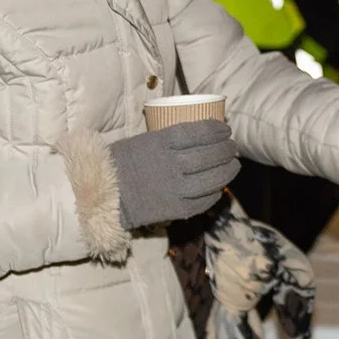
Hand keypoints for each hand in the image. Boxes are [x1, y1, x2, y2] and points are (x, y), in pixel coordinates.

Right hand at [109, 120, 239, 230]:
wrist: (105, 194)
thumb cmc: (123, 162)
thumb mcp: (144, 140)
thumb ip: (169, 138)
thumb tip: (199, 133)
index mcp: (162, 143)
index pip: (200, 133)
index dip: (217, 130)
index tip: (226, 129)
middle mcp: (172, 165)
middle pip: (209, 156)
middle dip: (226, 150)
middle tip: (232, 147)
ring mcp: (176, 189)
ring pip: (212, 180)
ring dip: (227, 171)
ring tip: (233, 165)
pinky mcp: (176, 209)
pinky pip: (204, 201)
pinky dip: (215, 194)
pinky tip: (219, 187)